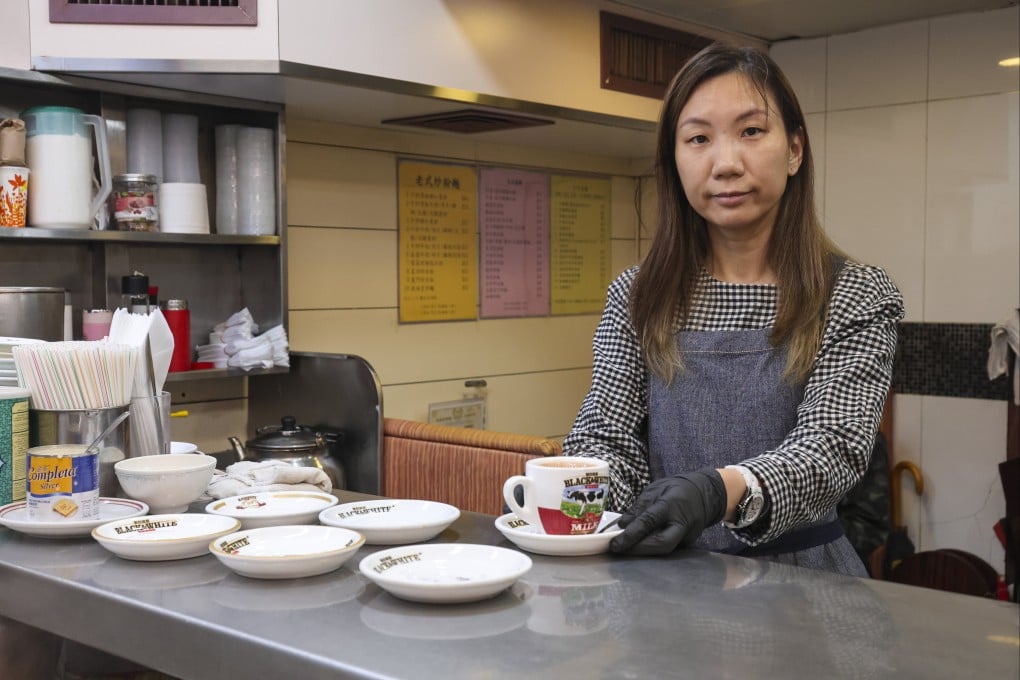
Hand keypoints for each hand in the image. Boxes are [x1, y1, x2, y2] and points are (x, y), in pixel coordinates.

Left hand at [609, 468, 726, 554]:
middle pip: (662, 544)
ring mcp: (687, 536)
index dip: (631, 535)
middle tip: (618, 550)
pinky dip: (651, 549)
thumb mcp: (655, 490)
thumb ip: (639, 507)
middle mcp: (682, 523)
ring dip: (643, 552)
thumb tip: (622, 525)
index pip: (649, 522)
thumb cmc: (676, 490)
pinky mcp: (687, 544)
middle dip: (638, 550)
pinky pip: (667, 549)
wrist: (704, 494)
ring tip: (624, 549)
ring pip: (664, 550)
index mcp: (671, 504)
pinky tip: (638, 547)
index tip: (614, 544)